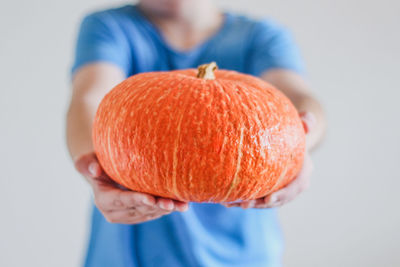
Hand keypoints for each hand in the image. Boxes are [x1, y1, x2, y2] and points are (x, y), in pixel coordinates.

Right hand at [74, 152, 188, 223]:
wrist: (105, 172)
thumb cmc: (98, 162)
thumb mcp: (88, 160)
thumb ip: (87, 164)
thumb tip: (95, 169)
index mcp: (104, 201)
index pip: (121, 201)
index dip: (136, 200)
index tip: (150, 198)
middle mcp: (116, 213)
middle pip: (139, 209)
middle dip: (156, 206)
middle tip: (171, 202)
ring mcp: (131, 215)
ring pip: (151, 213)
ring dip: (166, 209)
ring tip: (181, 204)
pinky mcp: (142, 214)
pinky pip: (156, 212)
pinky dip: (169, 207)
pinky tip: (183, 203)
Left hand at [223, 111, 314, 208]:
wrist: (285, 141)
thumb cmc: (291, 132)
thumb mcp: (299, 126)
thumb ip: (306, 122)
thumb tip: (308, 121)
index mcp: (303, 172)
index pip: (295, 187)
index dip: (283, 195)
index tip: (268, 200)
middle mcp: (292, 185)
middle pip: (277, 200)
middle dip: (261, 204)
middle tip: (245, 204)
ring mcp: (279, 190)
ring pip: (264, 202)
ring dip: (249, 204)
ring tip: (231, 204)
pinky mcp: (267, 191)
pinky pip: (256, 199)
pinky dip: (242, 201)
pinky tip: (226, 202)